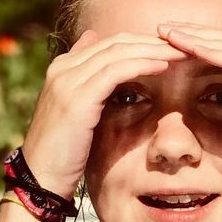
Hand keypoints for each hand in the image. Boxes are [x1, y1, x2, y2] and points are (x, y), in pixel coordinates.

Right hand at [19, 30, 185, 197]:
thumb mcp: (74, 116)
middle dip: (152, 42)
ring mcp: (68, 80)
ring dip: (153, 50)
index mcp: (61, 69)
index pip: (108, 43)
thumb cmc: (62, 154)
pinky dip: (142, 64)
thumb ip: (87, 93)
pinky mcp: (78, 97)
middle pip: (116, 43)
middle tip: (182, 44)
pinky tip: (163, 66)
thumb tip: (105, 81)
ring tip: (179, 52)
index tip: (169, 49)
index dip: (141, 42)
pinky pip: (117, 71)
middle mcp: (62, 69)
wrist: (40, 179)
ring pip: (118, 52)